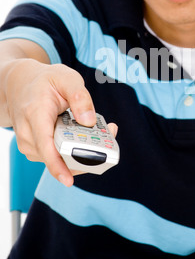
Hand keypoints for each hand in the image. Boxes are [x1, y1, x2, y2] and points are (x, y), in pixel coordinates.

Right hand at [5, 58, 116, 185]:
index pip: (45, 145)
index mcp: (35, 114)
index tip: (68, 180)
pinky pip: (57, 156)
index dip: (57, 165)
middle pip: (57, 156)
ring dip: (82, 151)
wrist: (20, 84)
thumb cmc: (44, 81)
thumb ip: (80, 97)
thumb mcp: (66, 78)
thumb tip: (89, 121)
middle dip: (86, 152)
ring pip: (59, 158)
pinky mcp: (35, 149)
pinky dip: (73, 150)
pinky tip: (85, 135)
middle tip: (110, 132)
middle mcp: (28, 133)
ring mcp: (29, 144)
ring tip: (102, 129)